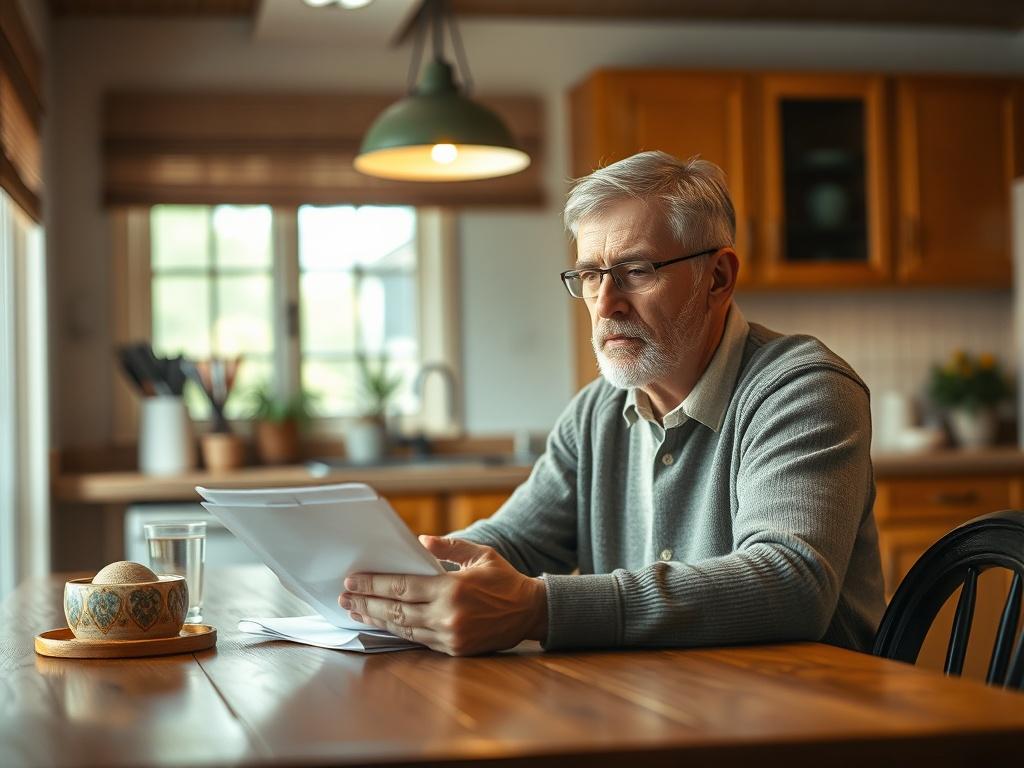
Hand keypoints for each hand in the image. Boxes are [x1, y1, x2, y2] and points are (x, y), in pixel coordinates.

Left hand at [339, 536, 547, 655]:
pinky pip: (418, 640)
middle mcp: (448, 614)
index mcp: (452, 588)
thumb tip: (421, 541)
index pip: (402, 586)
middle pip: (396, 609)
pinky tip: (384, 624)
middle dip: (366, 602)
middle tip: (345, 597)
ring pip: (403, 628)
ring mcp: (450, 636)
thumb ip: (450, 546)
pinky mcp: (454, 649)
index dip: (373, 584)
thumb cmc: (504, 580)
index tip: (352, 580)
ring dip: (376, 619)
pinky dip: (398, 631)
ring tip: (356, 611)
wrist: (530, 612)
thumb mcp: (481, 554)